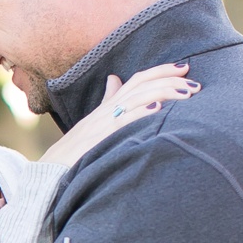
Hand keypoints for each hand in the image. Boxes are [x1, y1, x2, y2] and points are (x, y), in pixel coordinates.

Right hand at [42, 62, 198, 167]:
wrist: (48, 175)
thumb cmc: (72, 154)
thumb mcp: (92, 124)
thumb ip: (107, 103)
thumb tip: (114, 79)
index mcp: (107, 108)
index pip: (136, 80)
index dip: (160, 71)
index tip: (184, 67)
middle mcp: (105, 111)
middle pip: (140, 85)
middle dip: (169, 80)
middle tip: (194, 83)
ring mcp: (101, 124)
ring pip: (136, 99)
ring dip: (163, 93)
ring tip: (186, 94)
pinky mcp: (98, 139)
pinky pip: (122, 121)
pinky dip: (140, 113)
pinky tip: (158, 110)